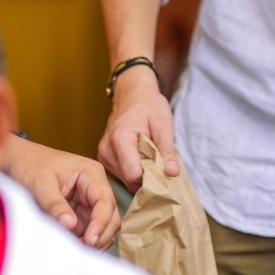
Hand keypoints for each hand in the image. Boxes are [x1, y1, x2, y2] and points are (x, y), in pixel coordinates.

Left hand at [0, 134, 118, 249]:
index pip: (105, 202)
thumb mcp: (39, 183)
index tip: (89, 240)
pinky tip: (70, 245)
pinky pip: (88, 229)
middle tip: (81, 249)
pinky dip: (83, 239)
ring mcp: (88, 200)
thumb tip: (70, 225)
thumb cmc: (29, 165)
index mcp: (91, 174)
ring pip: (102, 226)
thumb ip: (55, 204)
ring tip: (73, 248)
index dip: (100, 223)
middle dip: (99, 235)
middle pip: (110, 216)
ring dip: (92, 239)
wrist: (16, 161)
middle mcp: (95, 187)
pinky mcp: (79, 212)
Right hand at [96, 68, 179, 189]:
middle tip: (160, 161)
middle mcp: (106, 149)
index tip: (165, 170)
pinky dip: (134, 170)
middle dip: (148, 176)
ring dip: (141, 174)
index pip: (134, 176)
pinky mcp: (104, 157)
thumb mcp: (163, 124)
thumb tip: (173, 174)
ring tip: (150, 155)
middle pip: (129, 180)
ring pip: (125, 180)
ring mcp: (102, 155)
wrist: (133, 93)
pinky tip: (142, 157)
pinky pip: (121, 175)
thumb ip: (167, 151)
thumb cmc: (149, 105)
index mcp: (119, 140)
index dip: (152, 177)